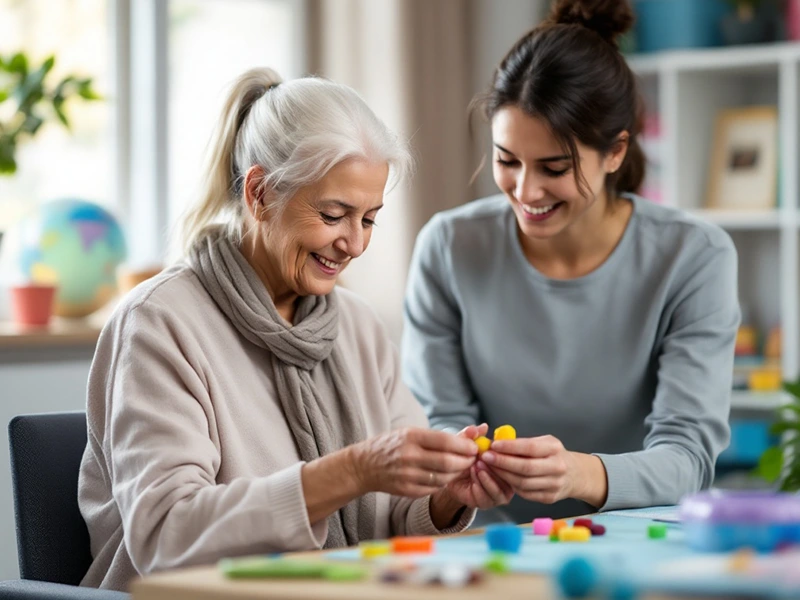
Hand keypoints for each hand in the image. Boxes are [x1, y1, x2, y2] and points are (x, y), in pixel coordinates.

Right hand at [350, 427, 477, 497]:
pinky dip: (444, 483)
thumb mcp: (412, 432)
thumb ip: (442, 435)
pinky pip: (434, 488)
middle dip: (466, 462)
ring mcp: (407, 475)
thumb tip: (474, 432)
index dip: (464, 446)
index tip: (474, 447)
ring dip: (458, 473)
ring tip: (462, 467)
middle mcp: (408, 456)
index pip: (445, 442)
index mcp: (411, 436)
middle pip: (448, 462)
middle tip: (473, 459)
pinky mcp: (406, 490)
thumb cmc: (393, 444)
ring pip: (443, 478)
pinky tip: (446, 476)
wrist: (365, 465)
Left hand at [437, 424, 513, 509]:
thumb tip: (483, 426)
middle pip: (510, 477)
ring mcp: (499, 493)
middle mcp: (507, 480)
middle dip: (496, 466)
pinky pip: (488, 496)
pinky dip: (480, 485)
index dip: (506, 454)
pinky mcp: (488, 502)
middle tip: (483, 457)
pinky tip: (473, 476)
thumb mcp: (466, 444)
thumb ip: (473, 435)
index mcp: (507, 464)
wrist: (450, 477)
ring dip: (487, 476)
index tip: (494, 447)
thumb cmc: (463, 459)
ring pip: (499, 488)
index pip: (515, 461)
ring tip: (476, 466)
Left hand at [481, 435, 579, 504]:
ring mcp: (554, 485)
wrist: (575, 474)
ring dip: (503, 475)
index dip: (510, 447)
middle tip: (486, 457)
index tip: (493, 445)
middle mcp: (557, 467)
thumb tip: (498, 443)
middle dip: (502, 462)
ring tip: (490, 467)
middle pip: (525, 467)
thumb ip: (524, 443)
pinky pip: (525, 493)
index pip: (530, 448)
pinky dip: (511, 485)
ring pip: (523, 483)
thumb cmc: (553, 454)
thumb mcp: (544, 442)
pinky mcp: (549, 498)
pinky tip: (502, 478)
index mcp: (555, 449)